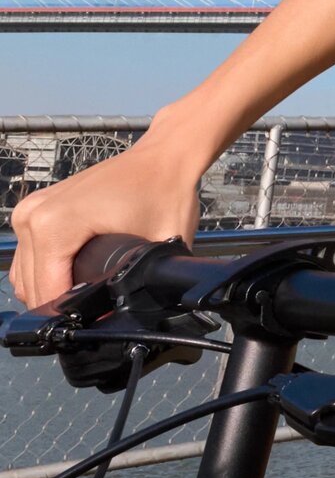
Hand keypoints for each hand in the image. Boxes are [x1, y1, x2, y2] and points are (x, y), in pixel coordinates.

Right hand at [10, 111, 208, 307]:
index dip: (73, 315)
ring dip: (51, 289)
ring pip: (25, 275)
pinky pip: (28, 256)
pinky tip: (74, 275)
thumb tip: (122, 320)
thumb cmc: (165, 191)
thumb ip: (138, 284)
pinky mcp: (35, 209)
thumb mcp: (158, 245)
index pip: (47, 293)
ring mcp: (30, 210)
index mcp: (54, 225)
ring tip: (88, 292)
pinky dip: (46, 271)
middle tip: (99, 307)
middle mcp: (34, 216)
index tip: (97, 320)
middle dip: (63, 304)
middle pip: (32, 287)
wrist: (164, 156)